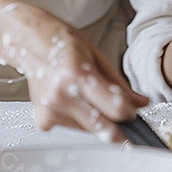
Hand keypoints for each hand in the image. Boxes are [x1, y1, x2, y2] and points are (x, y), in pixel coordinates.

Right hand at [0, 4, 147, 139]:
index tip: (135, 112)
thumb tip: (141, 102)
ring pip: (89, 130)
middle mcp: (62, 94)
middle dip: (119, 127)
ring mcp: (51, 110)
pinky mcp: (43, 120)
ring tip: (86, 96)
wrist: (30, 42)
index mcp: (78, 73)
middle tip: (124, 119)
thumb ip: (118, 83)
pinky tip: (71, 101)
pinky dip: (79, 120)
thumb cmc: (62, 42)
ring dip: (97, 121)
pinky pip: (73, 128)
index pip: (115, 107)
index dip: (131, 113)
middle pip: (103, 127)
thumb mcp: (96, 54)